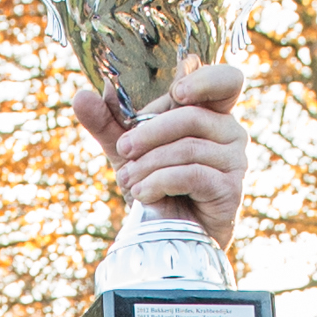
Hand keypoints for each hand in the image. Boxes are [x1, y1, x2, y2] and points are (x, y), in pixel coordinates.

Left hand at [72, 58, 248, 246]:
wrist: (171, 237)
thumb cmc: (157, 188)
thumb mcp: (128, 153)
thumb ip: (108, 124)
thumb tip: (81, 96)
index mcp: (211, 114)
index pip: (225, 81)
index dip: (204, 79)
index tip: (176, 92)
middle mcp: (230, 132)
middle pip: (191, 116)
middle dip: (149, 133)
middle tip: (124, 150)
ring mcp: (235, 161)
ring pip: (187, 148)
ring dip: (148, 165)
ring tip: (128, 181)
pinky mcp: (230, 189)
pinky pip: (191, 174)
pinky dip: (159, 182)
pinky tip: (143, 194)